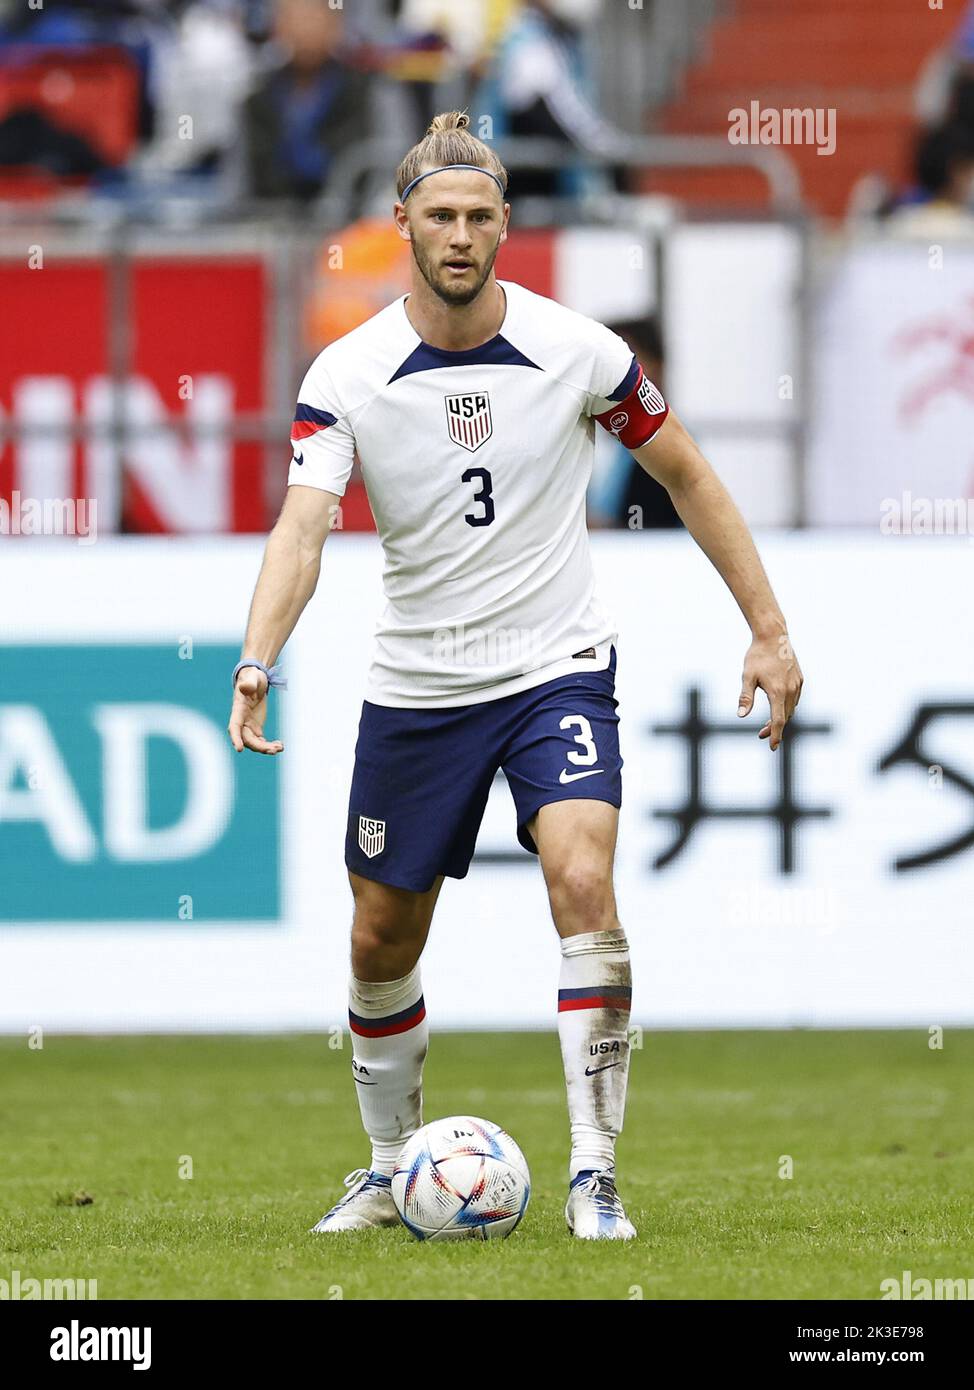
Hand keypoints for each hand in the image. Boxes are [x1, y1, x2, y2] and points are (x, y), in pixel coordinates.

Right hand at [227, 666, 283, 754]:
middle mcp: (241, 721)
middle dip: (259, 747)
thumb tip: (245, 687)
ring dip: (266, 748)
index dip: (236, 738)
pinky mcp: (256, 729)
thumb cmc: (252, 677)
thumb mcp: (252, 678)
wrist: (256, 680)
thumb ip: (249, 683)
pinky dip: (270, 746)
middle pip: (247, 739)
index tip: (239, 749)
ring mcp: (249, 726)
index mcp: (238, 710)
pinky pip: (261, 742)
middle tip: (274, 749)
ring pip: (255, 743)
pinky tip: (280, 746)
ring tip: (279, 748)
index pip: (234, 726)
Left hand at [737, 632, 802, 750]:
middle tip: (761, 735)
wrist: (773, 636)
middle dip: (774, 728)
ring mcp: (797, 684)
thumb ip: (745, 697)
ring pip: (791, 709)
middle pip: (785, 717)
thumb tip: (741, 715)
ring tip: (767, 724)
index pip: (778, 720)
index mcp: (778, 692)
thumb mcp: (747, 677)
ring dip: (781, 718)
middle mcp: (791, 690)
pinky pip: (795, 700)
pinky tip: (778, 708)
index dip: (775, 735)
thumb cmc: (757, 656)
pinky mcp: (800, 679)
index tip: (772, 747)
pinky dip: (787, 708)